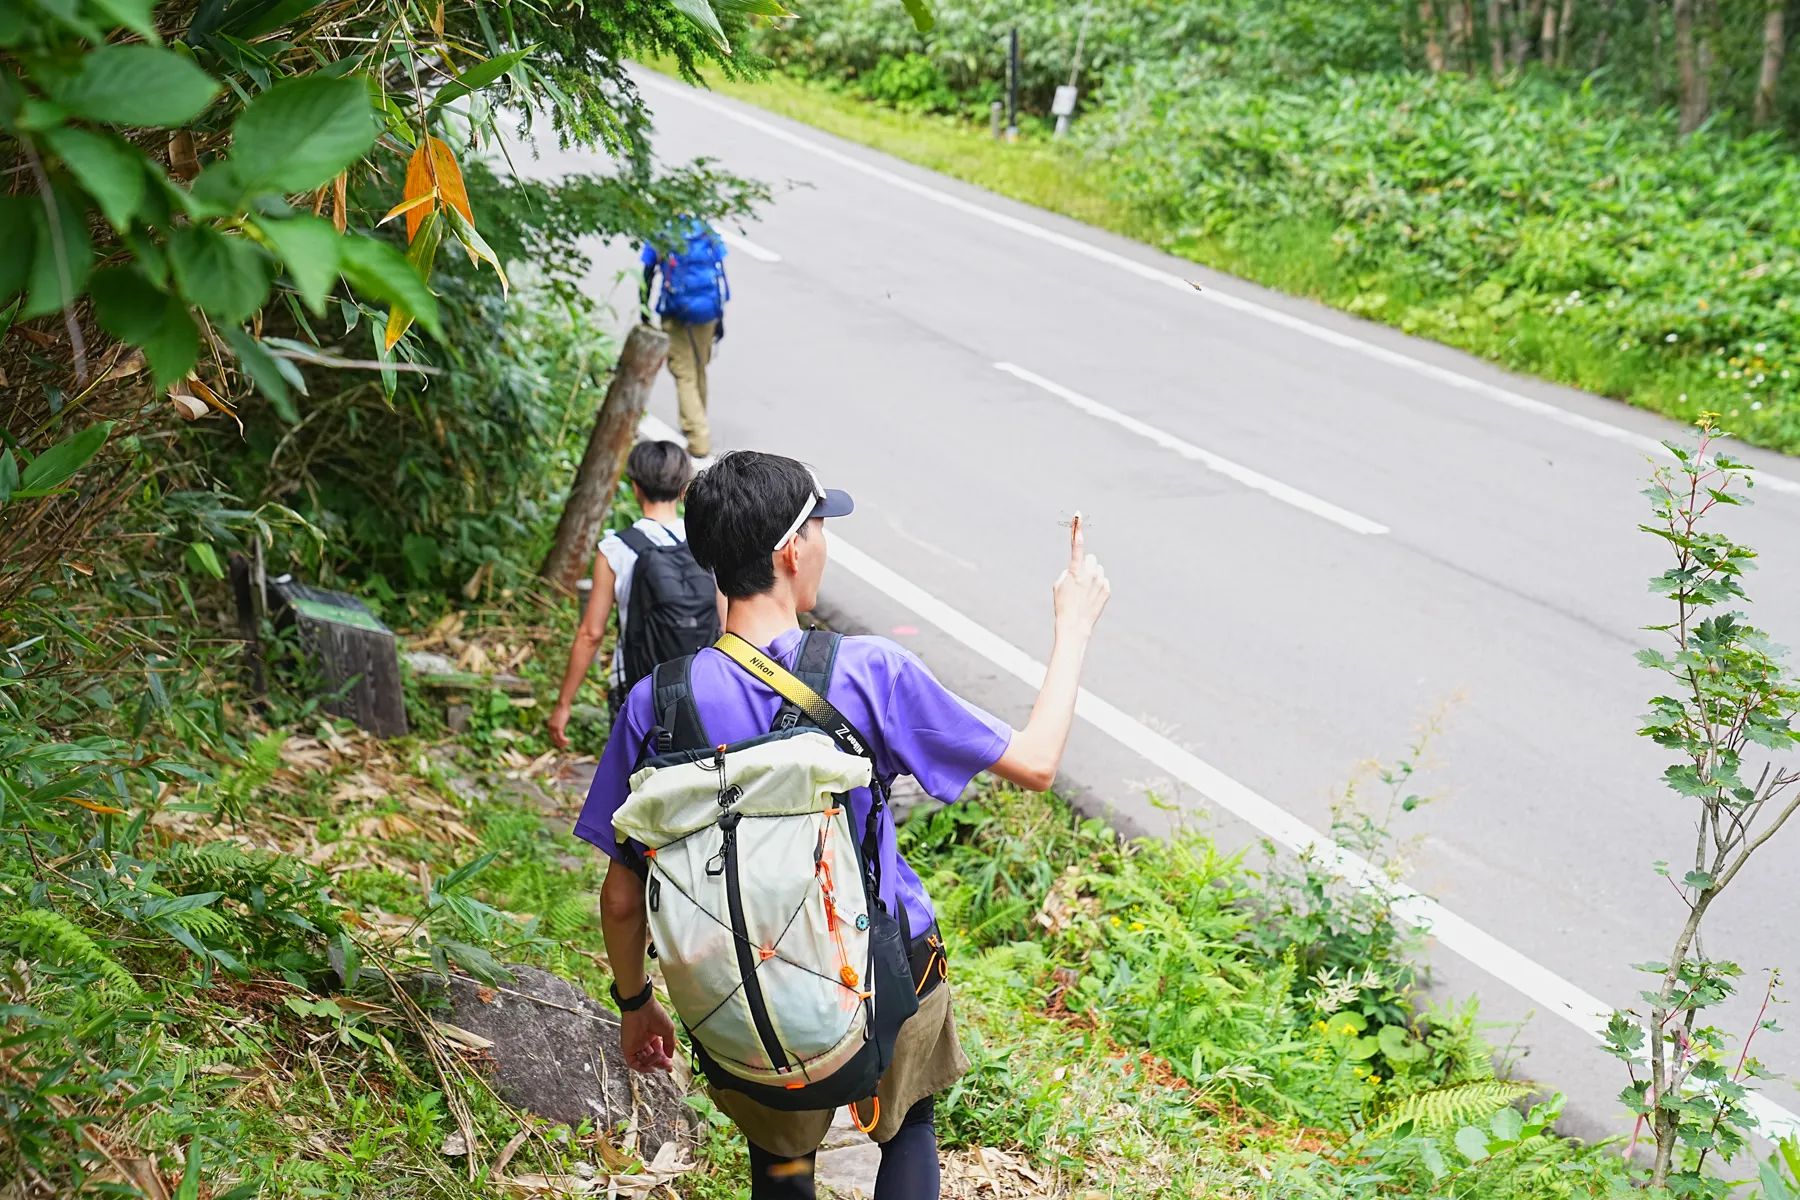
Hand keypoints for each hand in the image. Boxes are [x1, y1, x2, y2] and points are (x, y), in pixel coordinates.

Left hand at [547, 702, 571, 749]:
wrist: (562, 705)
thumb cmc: (562, 709)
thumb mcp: (559, 716)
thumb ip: (559, 721)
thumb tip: (561, 721)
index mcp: (549, 725)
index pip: (552, 736)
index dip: (557, 741)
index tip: (562, 743)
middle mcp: (550, 727)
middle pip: (554, 739)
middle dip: (559, 744)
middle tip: (565, 747)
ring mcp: (554, 728)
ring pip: (557, 739)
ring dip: (562, 743)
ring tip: (568, 744)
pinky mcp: (558, 728)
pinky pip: (561, 737)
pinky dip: (564, 740)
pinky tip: (568, 741)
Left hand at [620, 999, 676, 1072]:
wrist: (641, 1007)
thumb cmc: (655, 1015)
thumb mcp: (668, 1030)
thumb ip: (669, 1045)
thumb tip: (670, 1057)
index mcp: (652, 1036)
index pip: (658, 1052)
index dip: (664, 1059)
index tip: (670, 1066)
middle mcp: (643, 1041)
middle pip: (651, 1058)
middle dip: (660, 1063)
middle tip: (667, 1065)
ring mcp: (635, 1045)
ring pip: (643, 1061)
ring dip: (653, 1063)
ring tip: (659, 1058)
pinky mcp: (628, 1049)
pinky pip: (633, 1063)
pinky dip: (641, 1068)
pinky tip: (651, 1068)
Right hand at [1052, 512, 1109, 639]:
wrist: (1075, 626)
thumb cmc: (1063, 604)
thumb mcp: (1058, 585)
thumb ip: (1069, 571)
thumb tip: (1078, 569)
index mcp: (1075, 571)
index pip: (1077, 545)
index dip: (1076, 529)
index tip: (1077, 515)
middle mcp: (1090, 574)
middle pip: (1091, 558)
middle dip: (1085, 564)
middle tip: (1078, 579)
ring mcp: (1100, 582)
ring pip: (1098, 569)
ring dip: (1092, 575)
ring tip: (1084, 591)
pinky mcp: (1107, 590)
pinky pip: (1103, 581)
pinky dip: (1097, 586)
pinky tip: (1090, 598)